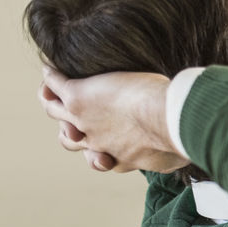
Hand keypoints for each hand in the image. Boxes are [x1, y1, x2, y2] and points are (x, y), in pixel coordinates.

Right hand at [39, 67, 188, 173]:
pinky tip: (52, 67)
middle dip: (68, 131)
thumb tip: (177, 159)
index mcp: (116, 159)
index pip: (95, 156)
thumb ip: (167, 157)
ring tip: (54, 92)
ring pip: (55, 111)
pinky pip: (54, 85)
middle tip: (75, 120)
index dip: (95, 150)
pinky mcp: (78, 95)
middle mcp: (94, 142)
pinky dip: (51, 77)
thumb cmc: (176, 139)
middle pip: (68, 139)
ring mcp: (82, 118)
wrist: (166, 119)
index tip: (105, 142)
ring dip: (53, 102)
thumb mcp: (172, 158)